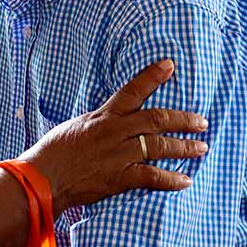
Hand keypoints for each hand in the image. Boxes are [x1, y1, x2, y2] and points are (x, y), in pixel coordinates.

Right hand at [22, 60, 208, 214]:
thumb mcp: (76, 126)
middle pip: (156, 119)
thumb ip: (99, 123)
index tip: (170, 65)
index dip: (152, 77)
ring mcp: (118, 154)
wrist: (44, 177)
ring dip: (184, 147)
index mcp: (103, 117)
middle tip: (202, 121)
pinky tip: (186, 180)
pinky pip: (152, 176)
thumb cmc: (55, 152)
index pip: (132, 90)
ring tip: (201, 147)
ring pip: (159, 146)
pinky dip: (171, 179)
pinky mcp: (119, 177)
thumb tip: (112, 119)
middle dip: (183, 120)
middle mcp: (114, 132)